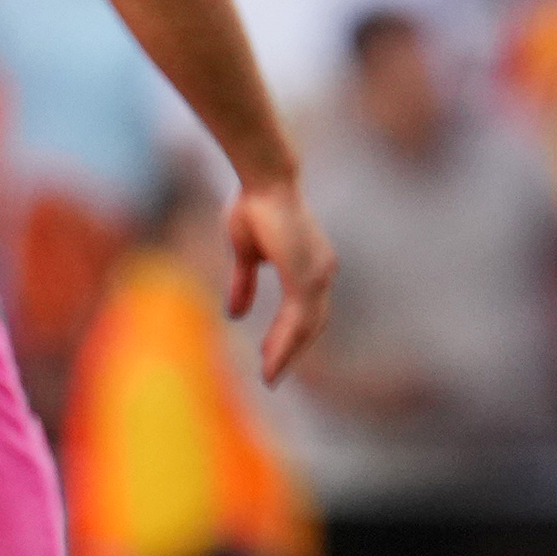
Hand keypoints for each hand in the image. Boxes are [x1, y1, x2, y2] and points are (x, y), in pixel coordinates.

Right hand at [225, 175, 337, 385]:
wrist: (262, 179)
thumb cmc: (254, 206)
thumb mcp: (246, 255)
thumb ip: (244, 284)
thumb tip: (235, 314)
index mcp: (311, 265)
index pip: (306, 310)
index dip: (290, 334)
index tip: (272, 354)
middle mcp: (322, 271)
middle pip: (312, 324)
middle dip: (292, 350)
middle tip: (272, 374)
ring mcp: (318, 275)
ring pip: (306, 328)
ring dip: (287, 354)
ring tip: (269, 376)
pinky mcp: (306, 276)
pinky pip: (297, 320)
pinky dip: (285, 343)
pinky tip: (272, 360)